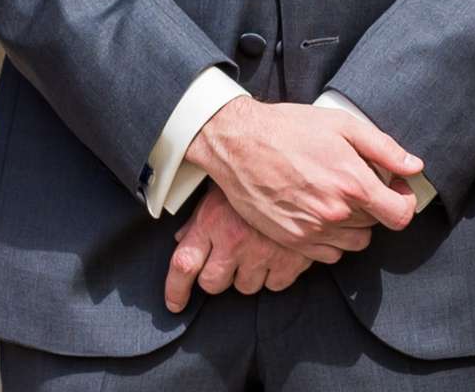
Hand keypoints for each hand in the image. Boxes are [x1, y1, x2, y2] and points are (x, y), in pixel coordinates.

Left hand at [162, 181, 342, 310]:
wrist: (300, 170)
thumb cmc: (253, 177)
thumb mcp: (218, 191)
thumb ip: (198, 220)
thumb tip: (181, 241)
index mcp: (212, 221)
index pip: (184, 264)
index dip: (175, 290)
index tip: (174, 304)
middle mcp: (234, 240)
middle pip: (212, 284)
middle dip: (214, 278)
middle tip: (225, 259)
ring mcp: (263, 253)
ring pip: (244, 288)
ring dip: (246, 275)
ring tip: (254, 248)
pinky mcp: (291, 261)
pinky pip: (274, 286)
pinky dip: (274, 274)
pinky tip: (275, 252)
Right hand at [189, 97, 423, 248]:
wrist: (236, 142)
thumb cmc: (287, 128)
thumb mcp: (340, 124)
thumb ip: (384, 147)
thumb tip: (415, 167)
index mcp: (351, 183)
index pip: (400, 214)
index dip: (404, 201)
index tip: (395, 188)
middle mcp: (335, 212)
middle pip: (376, 224)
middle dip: (373, 204)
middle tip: (355, 182)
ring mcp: (313, 230)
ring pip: (356, 241)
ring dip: (354, 224)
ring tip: (336, 198)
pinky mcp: (293, 241)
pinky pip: (330, 254)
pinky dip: (332, 238)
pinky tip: (318, 213)